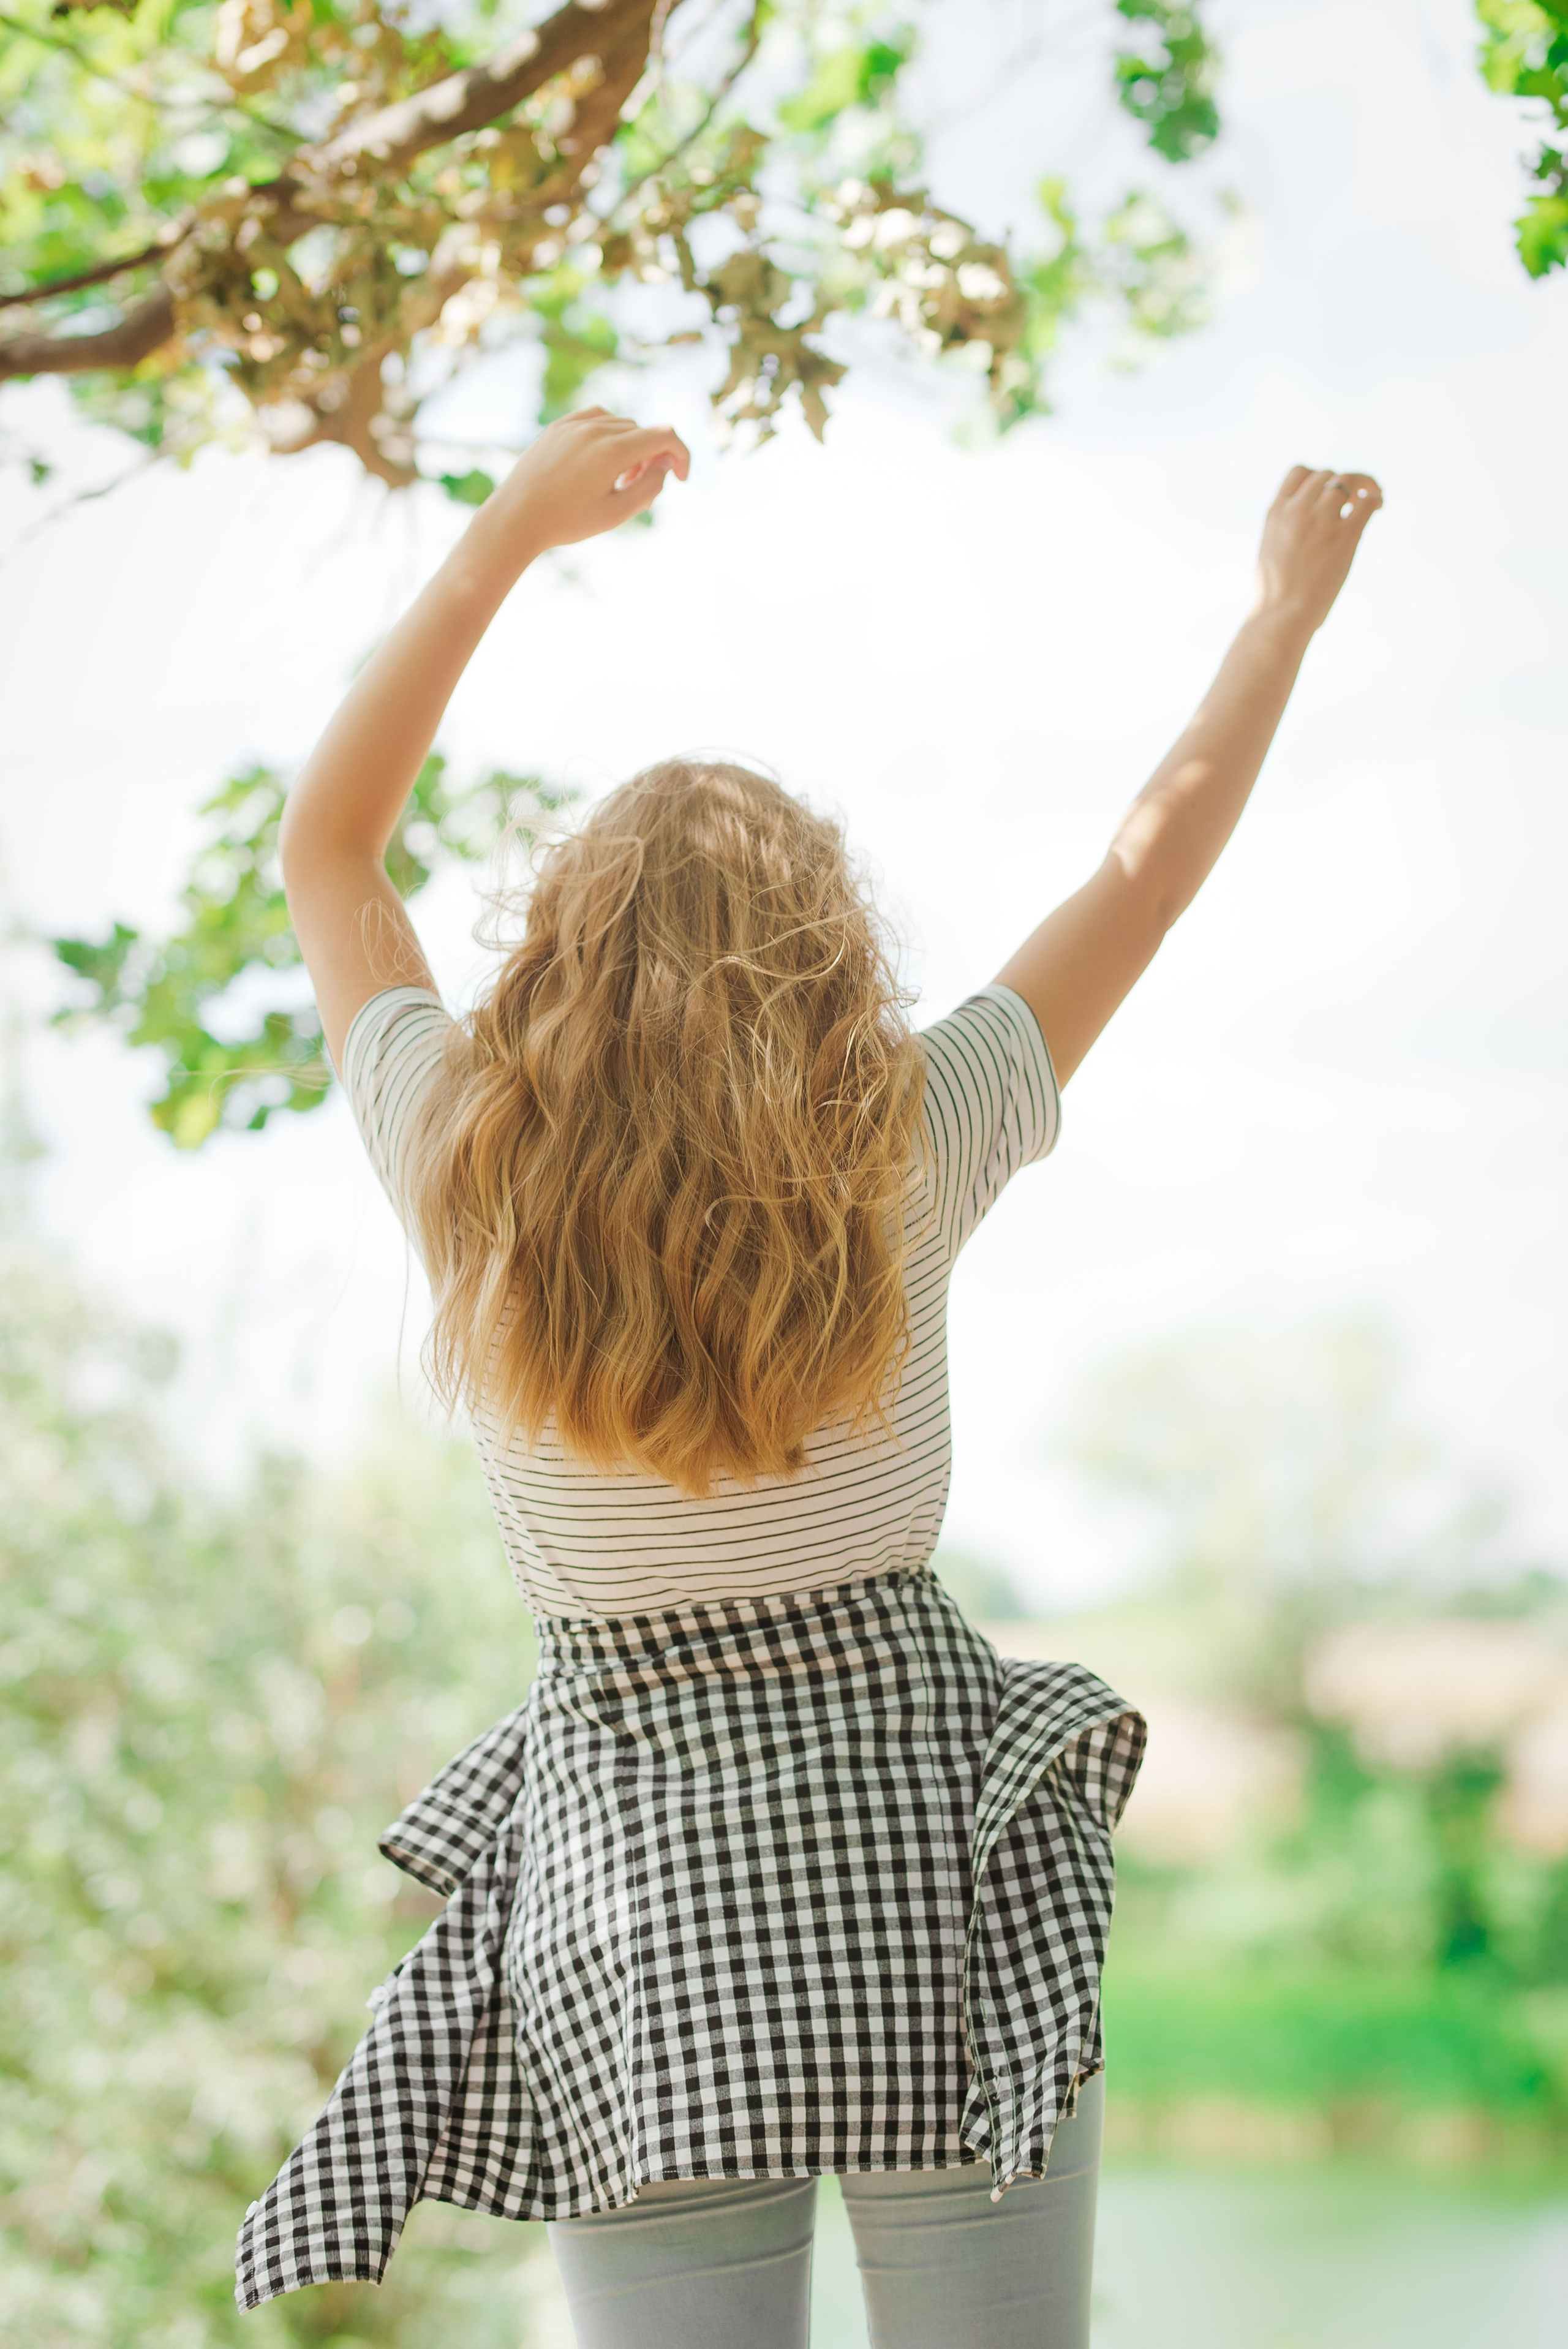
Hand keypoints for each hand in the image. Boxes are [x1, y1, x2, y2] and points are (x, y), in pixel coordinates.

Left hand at [485, 407, 689, 555]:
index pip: (665, 435)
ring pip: (621, 425)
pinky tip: (599, 461)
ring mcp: (574, 423)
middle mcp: (595, 428)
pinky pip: (597, 419)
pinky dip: (608, 436)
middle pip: (643, 432)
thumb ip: (650, 487)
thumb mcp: (617, 513)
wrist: (516, 517)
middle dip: (651, 459)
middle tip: (636, 490)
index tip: (681, 478)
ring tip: (615, 480)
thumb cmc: (567, 521)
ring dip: (629, 448)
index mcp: (612, 450)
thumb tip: (665, 464)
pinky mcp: (559, 426)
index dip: (681, 455)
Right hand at [1253, 465, 1382, 635]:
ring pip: (1347, 481)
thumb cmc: (1273, 594)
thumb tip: (1301, 532)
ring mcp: (1321, 520)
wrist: (1280, 614)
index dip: (1316, 476)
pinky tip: (1379, 505)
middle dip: (1340, 484)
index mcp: (1276, 512)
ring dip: (1361, 485)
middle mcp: (1298, 509)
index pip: (1299, 472)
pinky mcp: (1344, 536)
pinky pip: (1367, 502)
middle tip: (1350, 501)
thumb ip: (1286, 530)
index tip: (1324, 492)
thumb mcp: (1270, 549)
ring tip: (1368, 499)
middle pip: (1326, 475)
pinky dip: (1376, 498)